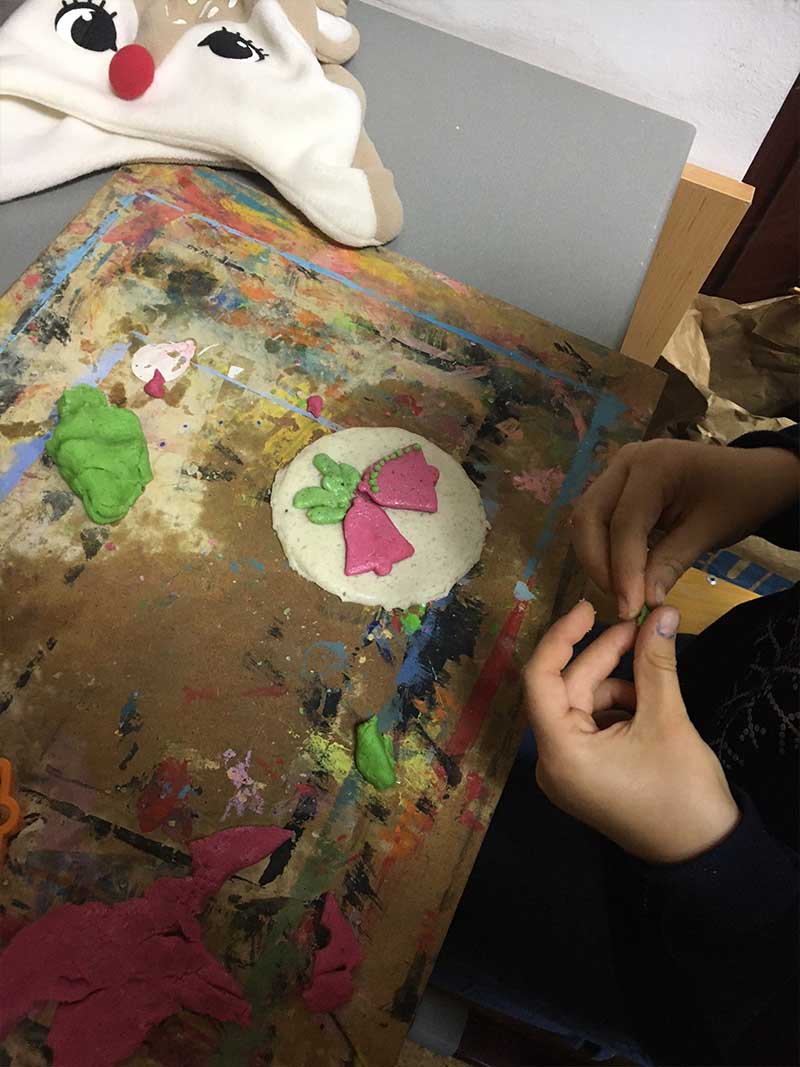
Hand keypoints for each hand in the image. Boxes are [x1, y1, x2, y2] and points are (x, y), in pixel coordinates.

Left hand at [524, 601, 739, 863]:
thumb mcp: (666, 720)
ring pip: (583, 704)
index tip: (588, 609)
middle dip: (603, 657)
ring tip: (655, 679)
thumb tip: (662, 613)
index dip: (561, 636)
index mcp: (560, 752)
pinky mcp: (586, 773)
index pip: (540, 678)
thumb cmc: (680, 792)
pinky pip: (592, 724)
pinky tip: (648, 705)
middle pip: (567, 689)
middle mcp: (554, 761)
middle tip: (640, 627)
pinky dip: (617, 706)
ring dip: (616, 683)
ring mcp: (568, 770)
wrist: (705, 854)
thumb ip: (655, 663)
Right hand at [571, 440, 799, 618]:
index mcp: (654, 465)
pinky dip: (602, 548)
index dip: (623, 569)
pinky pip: (597, 519)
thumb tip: (642, 602)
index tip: (630, 609)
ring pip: (586, 519)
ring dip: (596, 558)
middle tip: (620, 601)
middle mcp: (626, 462)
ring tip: (620, 591)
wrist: (752, 476)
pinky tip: (620, 574)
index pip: (624, 523)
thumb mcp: (709, 532)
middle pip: (589, 517)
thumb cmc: (738, 498)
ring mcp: (618, 471)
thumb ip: (671, 563)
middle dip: (598, 563)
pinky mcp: (617, 485)